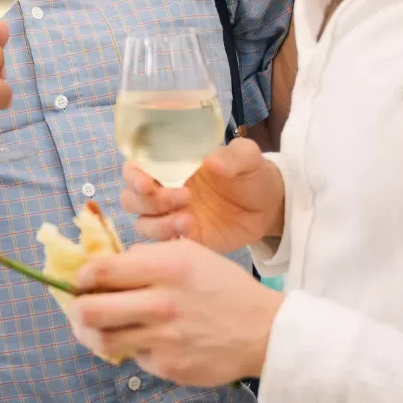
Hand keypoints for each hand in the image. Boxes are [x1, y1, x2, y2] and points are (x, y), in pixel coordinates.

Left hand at [71, 240, 282, 385]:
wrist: (263, 330)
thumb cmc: (224, 287)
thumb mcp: (190, 253)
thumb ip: (148, 255)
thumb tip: (108, 264)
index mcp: (166, 267)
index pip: (99, 271)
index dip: (80, 276)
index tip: (81, 280)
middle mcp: (161, 303)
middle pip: (89, 311)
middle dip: (76, 309)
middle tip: (80, 307)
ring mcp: (163, 339)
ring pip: (102, 340)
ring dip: (91, 334)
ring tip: (95, 328)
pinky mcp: (168, 367)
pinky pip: (133, 357)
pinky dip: (131, 348)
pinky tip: (142, 339)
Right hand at [121, 138, 283, 252]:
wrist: (270, 207)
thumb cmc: (252, 174)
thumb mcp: (249, 157)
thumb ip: (233, 155)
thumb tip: (211, 161)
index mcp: (170, 166)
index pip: (135, 169)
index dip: (133, 176)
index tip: (147, 182)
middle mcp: (164, 191)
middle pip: (132, 200)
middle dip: (149, 201)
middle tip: (184, 197)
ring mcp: (171, 218)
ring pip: (143, 225)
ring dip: (159, 224)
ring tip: (188, 220)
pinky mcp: (184, 241)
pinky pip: (163, 246)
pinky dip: (170, 241)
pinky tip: (191, 234)